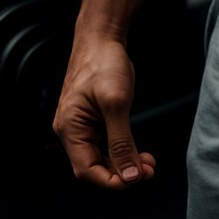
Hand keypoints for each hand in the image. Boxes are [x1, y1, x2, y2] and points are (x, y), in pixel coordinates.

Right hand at [52, 35, 155, 189]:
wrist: (101, 37)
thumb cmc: (104, 64)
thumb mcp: (116, 103)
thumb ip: (121, 142)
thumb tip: (130, 175)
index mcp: (69, 129)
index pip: (86, 170)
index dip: (112, 180)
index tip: (137, 179)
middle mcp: (71, 131)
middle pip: (94, 167)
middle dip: (122, 173)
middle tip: (149, 171)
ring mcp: (80, 125)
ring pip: (101, 157)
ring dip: (124, 163)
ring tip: (148, 163)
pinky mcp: (91, 119)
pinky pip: (104, 144)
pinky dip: (122, 150)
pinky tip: (139, 152)